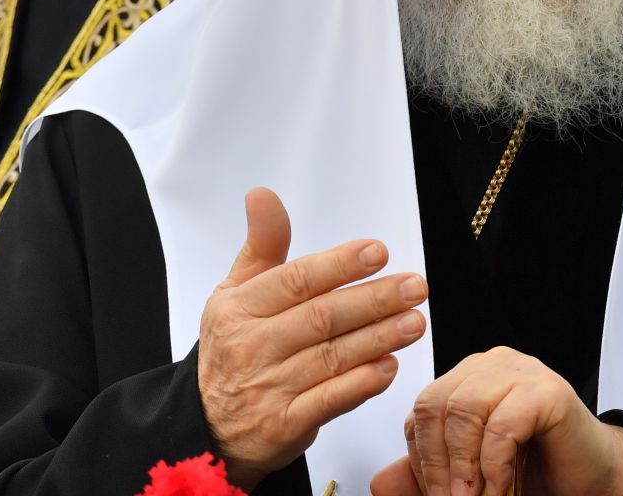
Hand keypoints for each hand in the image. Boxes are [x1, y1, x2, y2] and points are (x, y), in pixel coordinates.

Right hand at [198, 188, 428, 489]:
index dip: (339, 264)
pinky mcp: (284, 426)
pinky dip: (362, 384)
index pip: (296, 281)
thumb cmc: (233, 348)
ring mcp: (268, 389)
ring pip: (332, 358)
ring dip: (379, 338)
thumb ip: (262, 246)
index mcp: (240, 308)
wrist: (207, 427)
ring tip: (415, 322)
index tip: (378, 252)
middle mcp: (252, 347)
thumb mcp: (235, 293)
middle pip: (321, 317)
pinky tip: (389, 366)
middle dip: (374, 300)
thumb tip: (262, 194)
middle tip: (415, 286)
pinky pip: (330, 401)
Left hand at [371, 348, 622, 495]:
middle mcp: (492, 366)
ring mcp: (522, 371)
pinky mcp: (549, 389)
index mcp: (468, 379)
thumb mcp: (469, 478)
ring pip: (464, 408)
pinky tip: (501, 484)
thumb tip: (381, 481)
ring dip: (464, 466)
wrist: (591, 480)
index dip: (422, 459)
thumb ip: (426, 478)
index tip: (436, 494)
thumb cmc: (534, 472)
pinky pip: (503, 423)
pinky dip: (494, 464)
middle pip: (436, 404)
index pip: (421, 409)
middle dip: (438, 465)